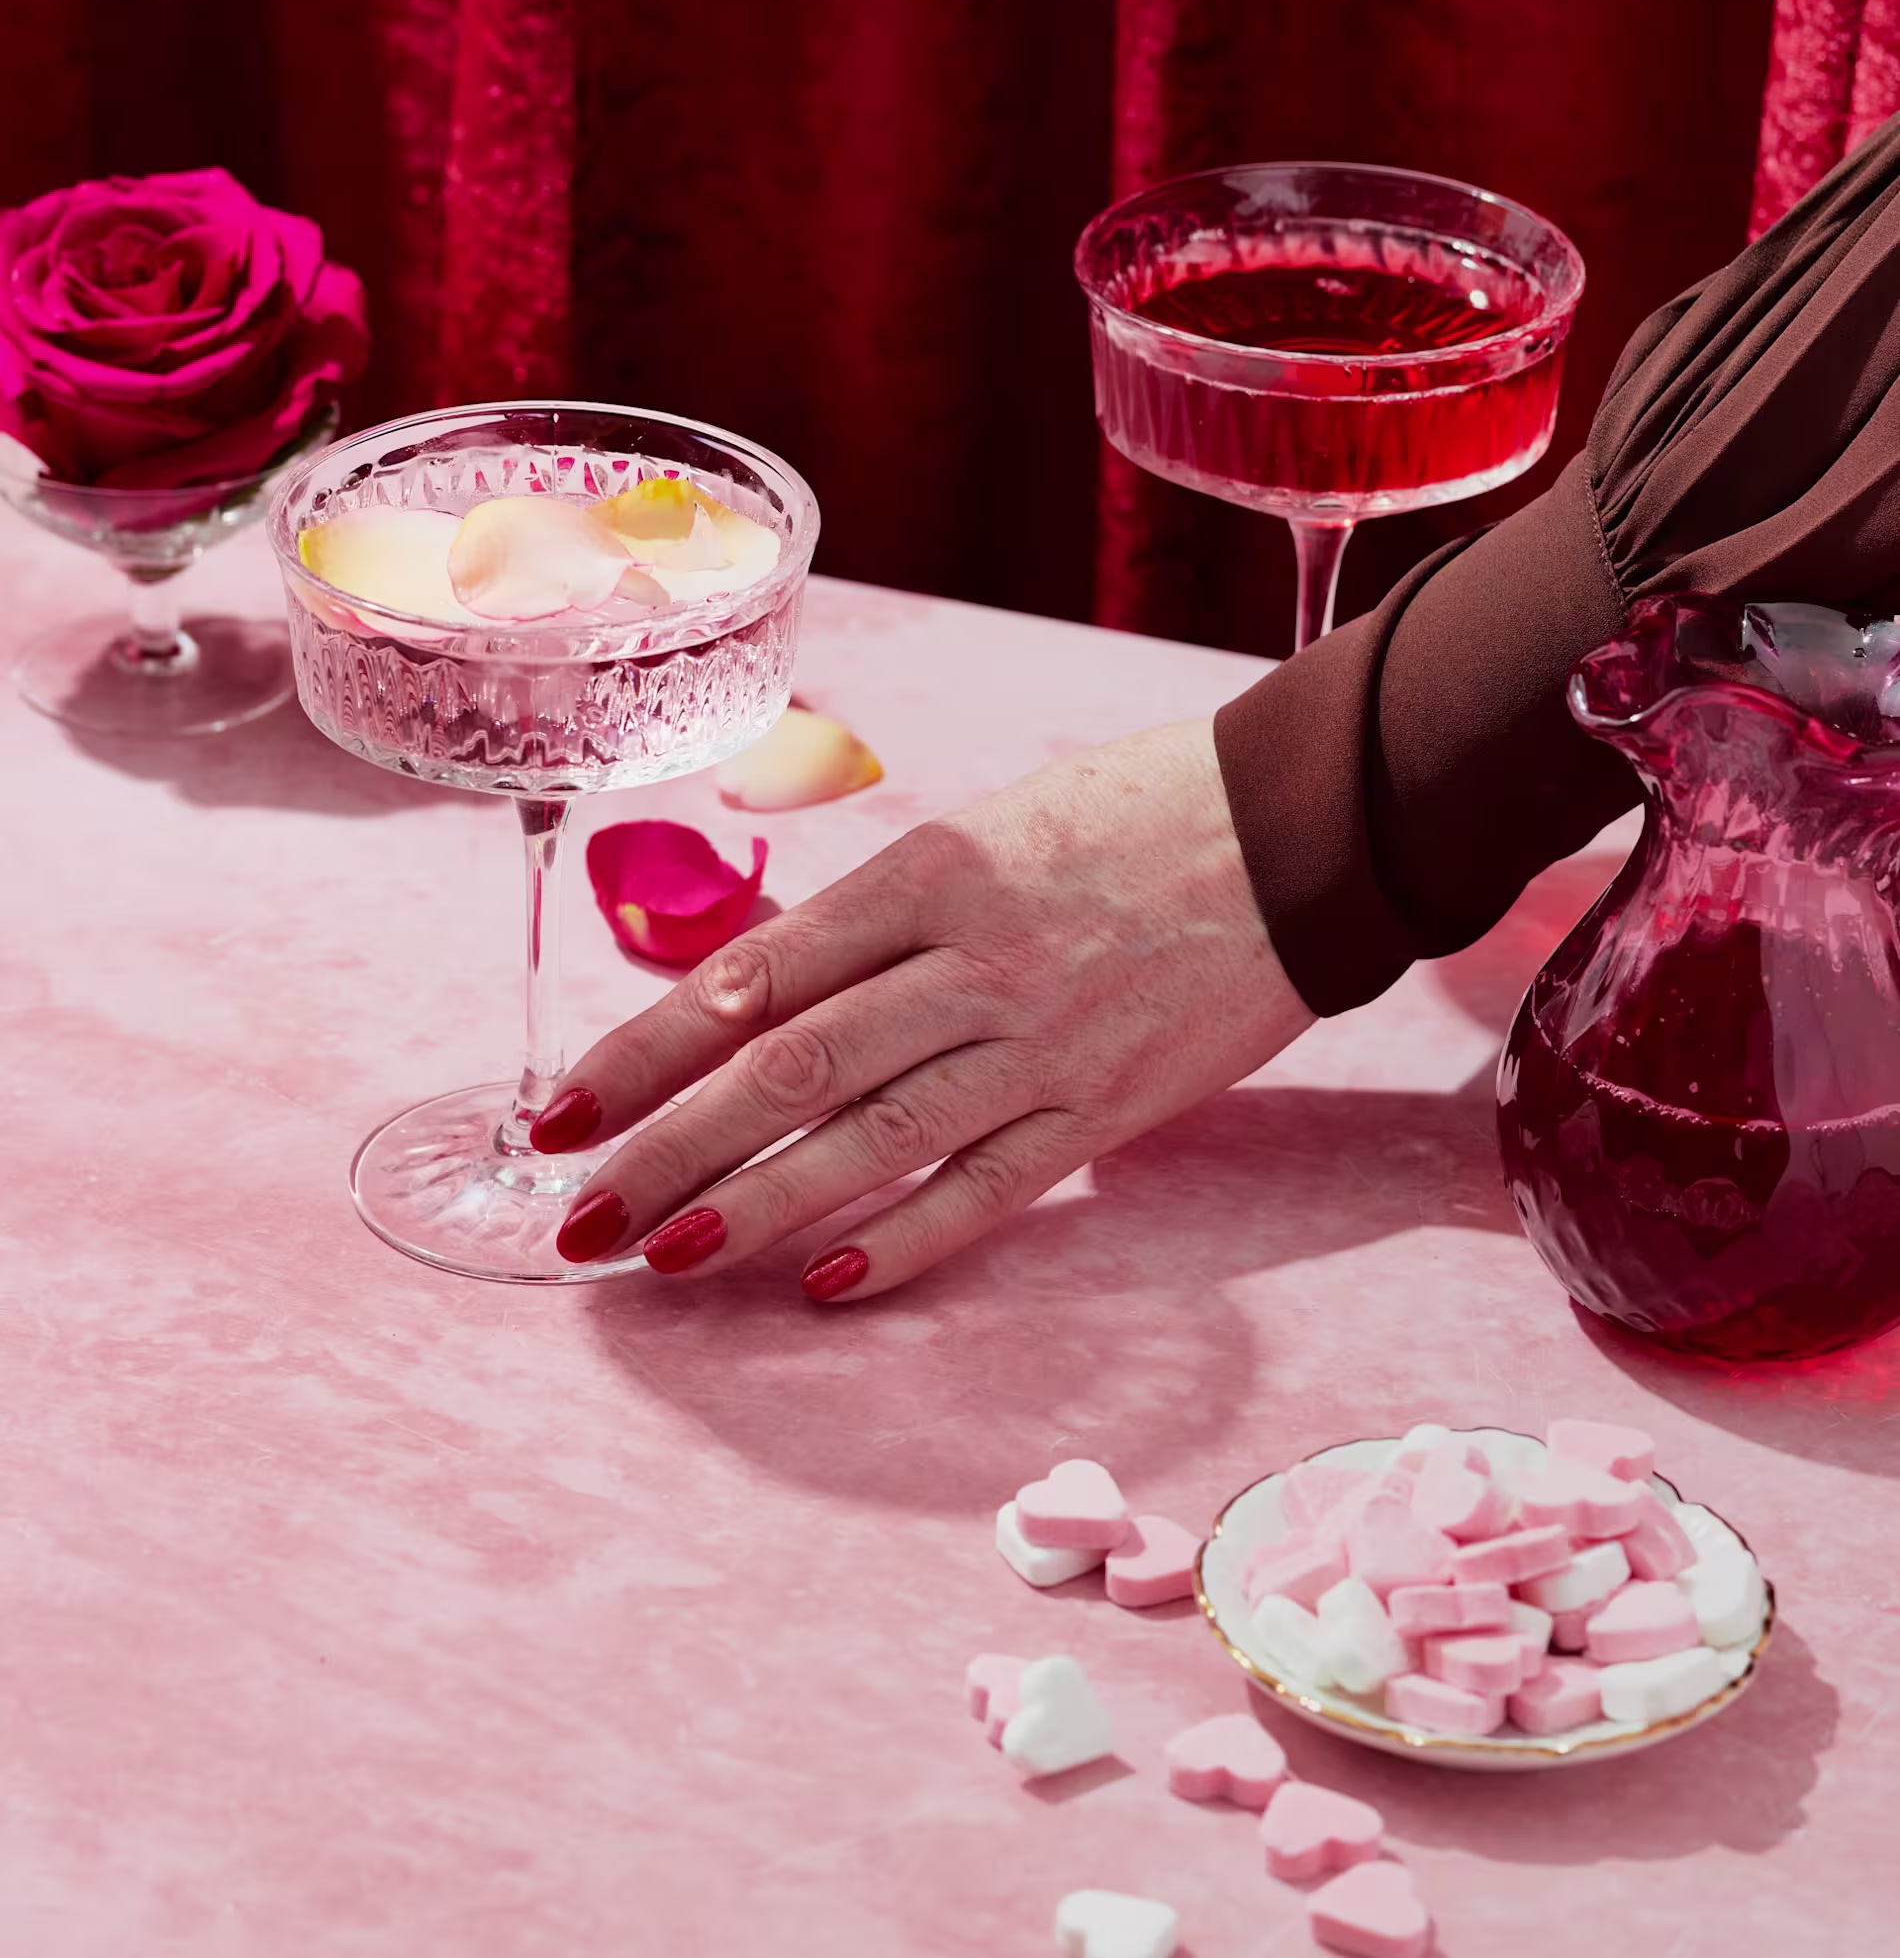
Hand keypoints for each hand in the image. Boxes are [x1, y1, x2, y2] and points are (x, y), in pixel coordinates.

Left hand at [537, 718, 1311, 1299]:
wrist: (1297, 830)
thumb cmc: (1129, 816)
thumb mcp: (985, 833)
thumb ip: (878, 921)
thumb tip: (751, 1008)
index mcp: (929, 874)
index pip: (750, 979)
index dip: (640, 1056)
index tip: (558, 1113)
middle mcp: (972, 960)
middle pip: (787, 1071)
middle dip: (665, 1150)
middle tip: (575, 1219)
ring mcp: (1041, 1042)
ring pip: (871, 1141)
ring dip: (755, 1207)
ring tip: (661, 1258)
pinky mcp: (1108, 1108)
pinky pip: (986, 1190)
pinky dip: (900, 1241)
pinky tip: (821, 1284)